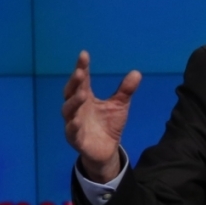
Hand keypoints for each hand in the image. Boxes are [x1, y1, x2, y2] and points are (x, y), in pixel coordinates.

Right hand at [62, 51, 140, 182]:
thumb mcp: (119, 105)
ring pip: (69, 111)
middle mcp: (77, 108)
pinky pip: (71, 131)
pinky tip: (76, 121)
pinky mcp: (75, 138)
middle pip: (71, 93)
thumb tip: (136, 72)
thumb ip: (125, 90)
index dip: (82, 67)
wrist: (107, 149)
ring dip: (74, 102)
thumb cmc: (109, 124)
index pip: (83, 80)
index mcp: (86, 97)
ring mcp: (73, 122)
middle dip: (74, 83)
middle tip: (80, 72)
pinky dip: (73, 126)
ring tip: (82, 94)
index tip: (84, 54)